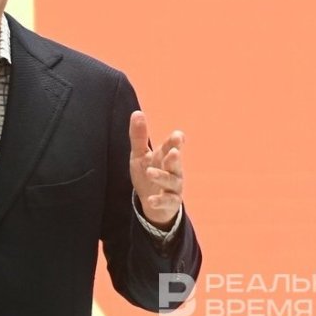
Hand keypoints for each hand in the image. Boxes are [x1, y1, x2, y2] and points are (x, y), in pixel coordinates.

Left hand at [128, 110, 184, 229]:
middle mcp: (173, 170)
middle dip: (174, 157)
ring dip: (162, 176)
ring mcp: (173, 186)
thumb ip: (139, 136)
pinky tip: (151, 199)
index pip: (172, 146)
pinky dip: (160, 200)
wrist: (151, 201)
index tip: (178, 136)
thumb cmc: (148, 173)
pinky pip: (167, 201)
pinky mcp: (170, 202)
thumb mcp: (140, 155)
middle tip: (173, 152)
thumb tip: (137, 112)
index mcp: (165, 156)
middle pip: (175, 162)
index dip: (176, 141)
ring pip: (171, 181)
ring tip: (150, 172)